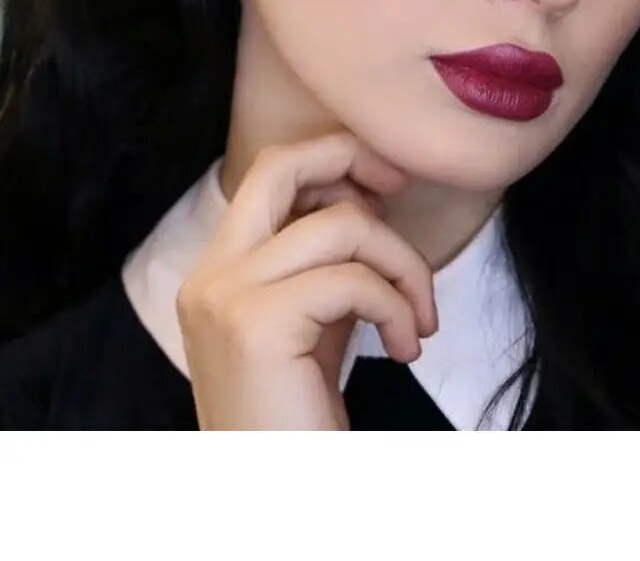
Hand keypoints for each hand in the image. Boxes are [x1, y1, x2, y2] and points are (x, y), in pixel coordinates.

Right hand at [175, 132, 438, 429]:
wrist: (278, 493)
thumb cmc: (302, 414)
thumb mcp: (313, 319)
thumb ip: (326, 259)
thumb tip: (370, 193)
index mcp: (219, 268)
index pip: (271, 172)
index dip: (334, 158)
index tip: (387, 183)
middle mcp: (210, 274)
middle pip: (281, 165)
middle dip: (353, 157)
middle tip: (401, 188)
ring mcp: (226, 296)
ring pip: (342, 223)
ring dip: (404, 264)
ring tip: (418, 317)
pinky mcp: (255, 325)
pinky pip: (355, 280)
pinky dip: (398, 307)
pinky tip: (404, 348)